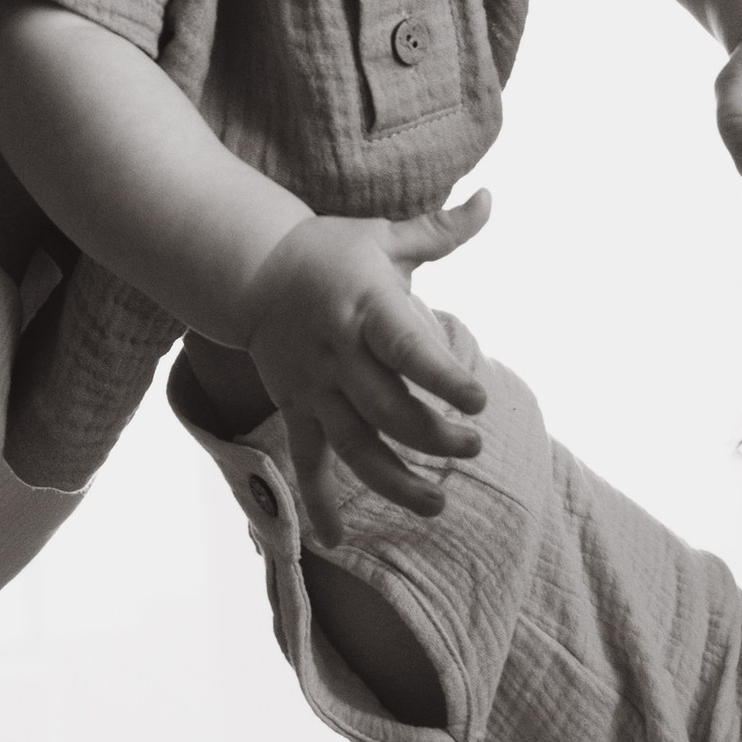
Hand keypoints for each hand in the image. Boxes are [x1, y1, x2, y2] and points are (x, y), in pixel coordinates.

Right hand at [240, 196, 491, 539]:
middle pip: (388, 410)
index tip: (479, 399)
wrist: (250, 269)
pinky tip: (333, 542)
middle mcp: (338, 354)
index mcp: (367, 309)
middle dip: (433, 437)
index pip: (409, 349)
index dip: (444, 377)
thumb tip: (491, 199)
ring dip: (395, 480)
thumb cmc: (332, 252)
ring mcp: (314, 388)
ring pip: (355, 446)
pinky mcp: (296, 408)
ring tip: (437, 504)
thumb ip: (441, 230)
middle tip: (472, 449)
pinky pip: (307, 462)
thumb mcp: (385, 238)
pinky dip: (317, 503)